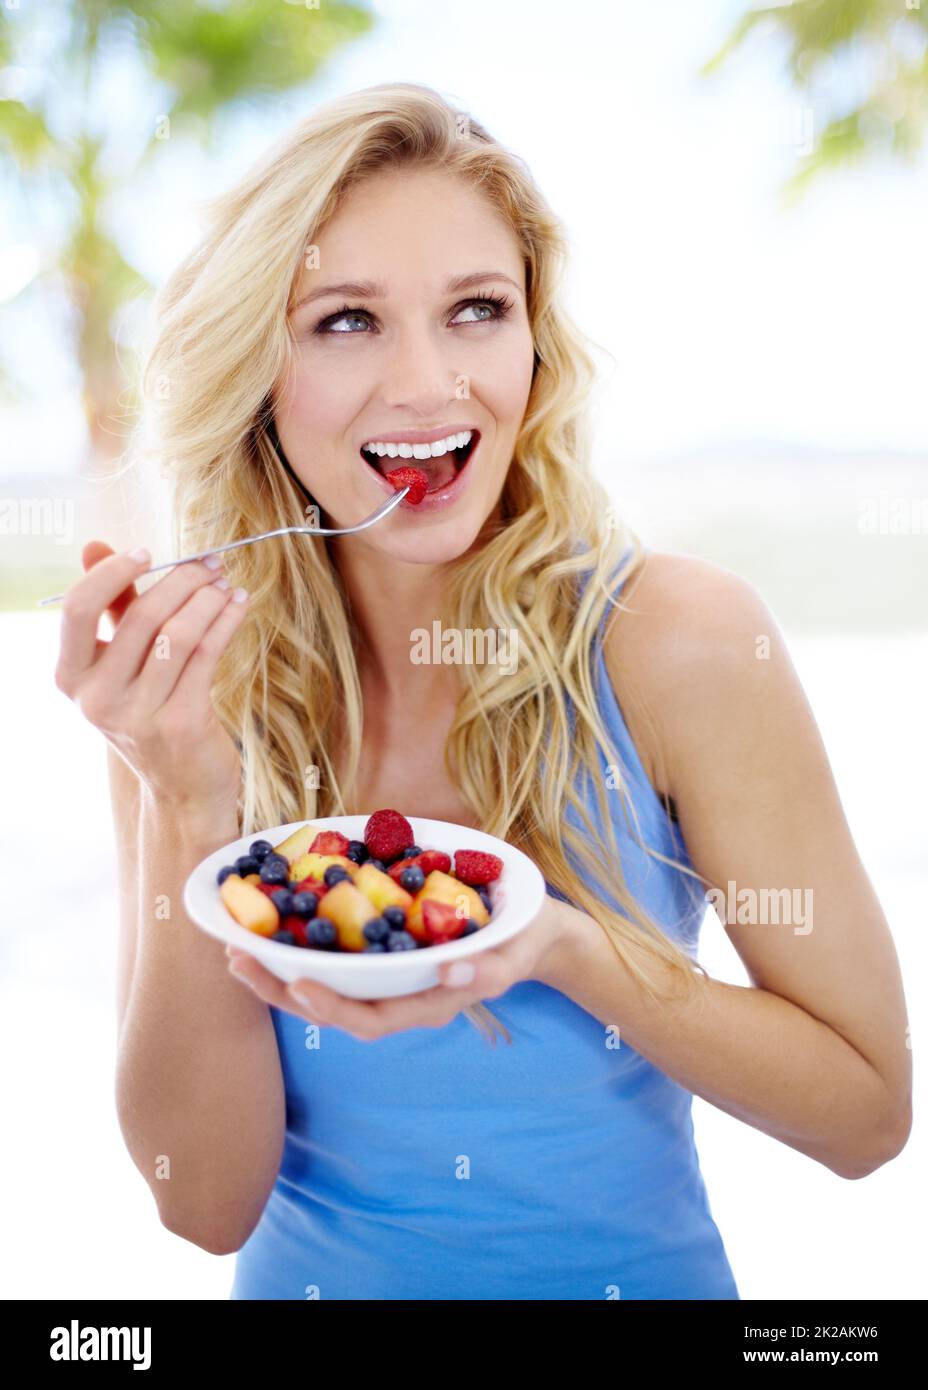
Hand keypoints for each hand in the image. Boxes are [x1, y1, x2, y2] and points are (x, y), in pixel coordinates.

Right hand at [54, 539, 247, 817]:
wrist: (181, 787)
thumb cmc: (149, 712)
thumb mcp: (120, 663)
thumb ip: (110, 605)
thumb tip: (94, 545)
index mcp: (71, 677)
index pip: (78, 609)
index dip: (112, 572)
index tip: (145, 552)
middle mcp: (98, 698)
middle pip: (142, 616)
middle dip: (182, 579)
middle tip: (210, 563)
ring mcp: (140, 714)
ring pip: (180, 633)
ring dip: (209, 598)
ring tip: (226, 583)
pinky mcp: (182, 722)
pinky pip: (208, 654)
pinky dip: (226, 621)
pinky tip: (238, 604)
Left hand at [225, 892, 575, 1040]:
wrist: (526, 929)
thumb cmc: (520, 940)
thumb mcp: (514, 954)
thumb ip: (488, 970)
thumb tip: (450, 975)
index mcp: (424, 1005)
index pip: (369, 1020)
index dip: (330, 1007)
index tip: (297, 984)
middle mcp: (397, 998)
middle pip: (331, 1008)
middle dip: (281, 990)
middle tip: (238, 962)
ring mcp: (385, 980)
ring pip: (323, 987)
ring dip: (278, 972)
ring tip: (237, 948)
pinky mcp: (378, 955)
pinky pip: (333, 960)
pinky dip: (299, 947)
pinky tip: (271, 925)